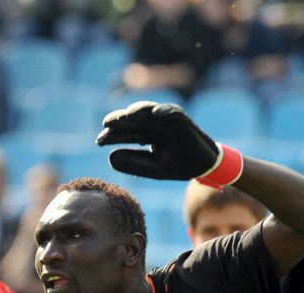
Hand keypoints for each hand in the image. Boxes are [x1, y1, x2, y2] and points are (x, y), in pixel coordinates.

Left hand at [96, 101, 219, 179]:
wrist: (204, 166)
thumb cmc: (177, 166)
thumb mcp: (154, 169)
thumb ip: (133, 163)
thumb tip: (110, 156)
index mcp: (146, 135)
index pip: (126, 133)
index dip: (112, 136)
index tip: (99, 141)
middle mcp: (154, 125)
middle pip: (134, 120)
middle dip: (121, 121)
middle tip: (107, 124)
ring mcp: (168, 121)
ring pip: (150, 112)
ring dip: (139, 111)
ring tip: (127, 115)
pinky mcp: (183, 120)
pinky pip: (174, 112)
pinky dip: (166, 111)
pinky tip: (156, 114)